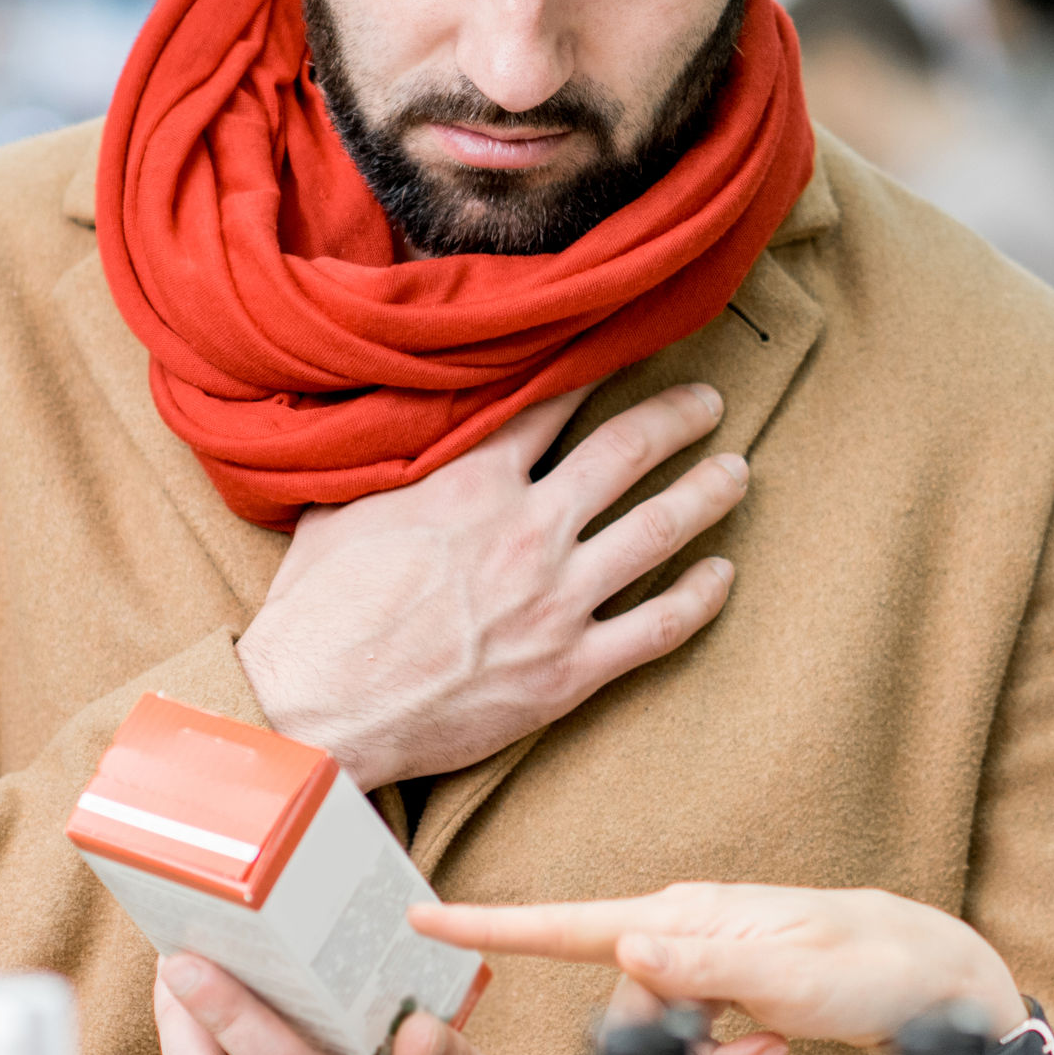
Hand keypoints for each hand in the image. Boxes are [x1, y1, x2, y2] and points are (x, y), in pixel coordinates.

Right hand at [236, 383, 749, 791]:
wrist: (318, 707)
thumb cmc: (318, 612)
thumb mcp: (339, 506)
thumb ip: (388, 461)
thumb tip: (392, 422)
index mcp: (472, 482)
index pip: (552, 404)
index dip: (597, 368)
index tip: (629, 347)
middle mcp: (528, 530)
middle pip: (626, 452)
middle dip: (676, 418)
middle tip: (707, 402)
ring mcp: (557, 600)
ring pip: (659, 528)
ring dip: (706, 492)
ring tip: (735, 472)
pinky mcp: (569, 669)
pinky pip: (657, 625)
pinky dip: (699, 597)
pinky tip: (722, 574)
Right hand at [417, 884, 1053, 1054]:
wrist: (940, 980)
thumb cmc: (879, 967)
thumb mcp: (797, 977)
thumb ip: (711, 968)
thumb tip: (631, 950)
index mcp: (693, 916)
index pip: (575, 923)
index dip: (494, 926)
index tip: (424, 918)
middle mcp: (691, 929)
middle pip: (621, 999)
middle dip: (660, 1042)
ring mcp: (709, 959)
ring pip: (657, 1027)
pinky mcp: (728, 989)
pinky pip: (693, 1038)